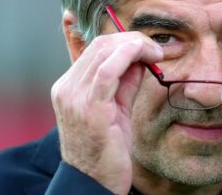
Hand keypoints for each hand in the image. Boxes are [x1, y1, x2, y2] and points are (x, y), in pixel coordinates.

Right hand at [51, 32, 162, 194]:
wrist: (94, 182)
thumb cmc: (107, 148)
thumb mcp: (116, 108)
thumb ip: (125, 82)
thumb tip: (140, 58)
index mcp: (68, 86)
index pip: (95, 48)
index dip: (123, 40)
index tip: (147, 45)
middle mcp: (66, 89)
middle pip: (100, 45)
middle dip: (132, 39)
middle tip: (155, 48)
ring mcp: (74, 98)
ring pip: (104, 52)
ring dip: (135, 45)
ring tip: (155, 52)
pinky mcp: (90, 110)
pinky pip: (108, 72)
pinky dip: (127, 56)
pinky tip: (144, 55)